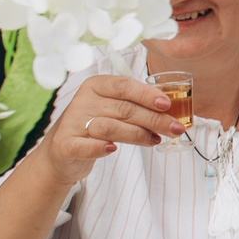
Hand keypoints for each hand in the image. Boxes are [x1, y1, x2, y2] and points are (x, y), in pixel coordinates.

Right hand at [36, 74, 183, 185]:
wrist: (62, 152)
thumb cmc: (95, 126)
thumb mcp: (113, 110)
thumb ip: (136, 107)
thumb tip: (171, 113)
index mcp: (96, 86)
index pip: (124, 86)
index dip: (147, 95)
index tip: (167, 104)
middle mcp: (83, 101)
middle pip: (124, 109)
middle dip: (154, 119)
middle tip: (176, 128)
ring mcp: (72, 123)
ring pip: (109, 127)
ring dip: (137, 135)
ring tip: (155, 140)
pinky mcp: (64, 145)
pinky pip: (84, 145)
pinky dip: (99, 148)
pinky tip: (113, 149)